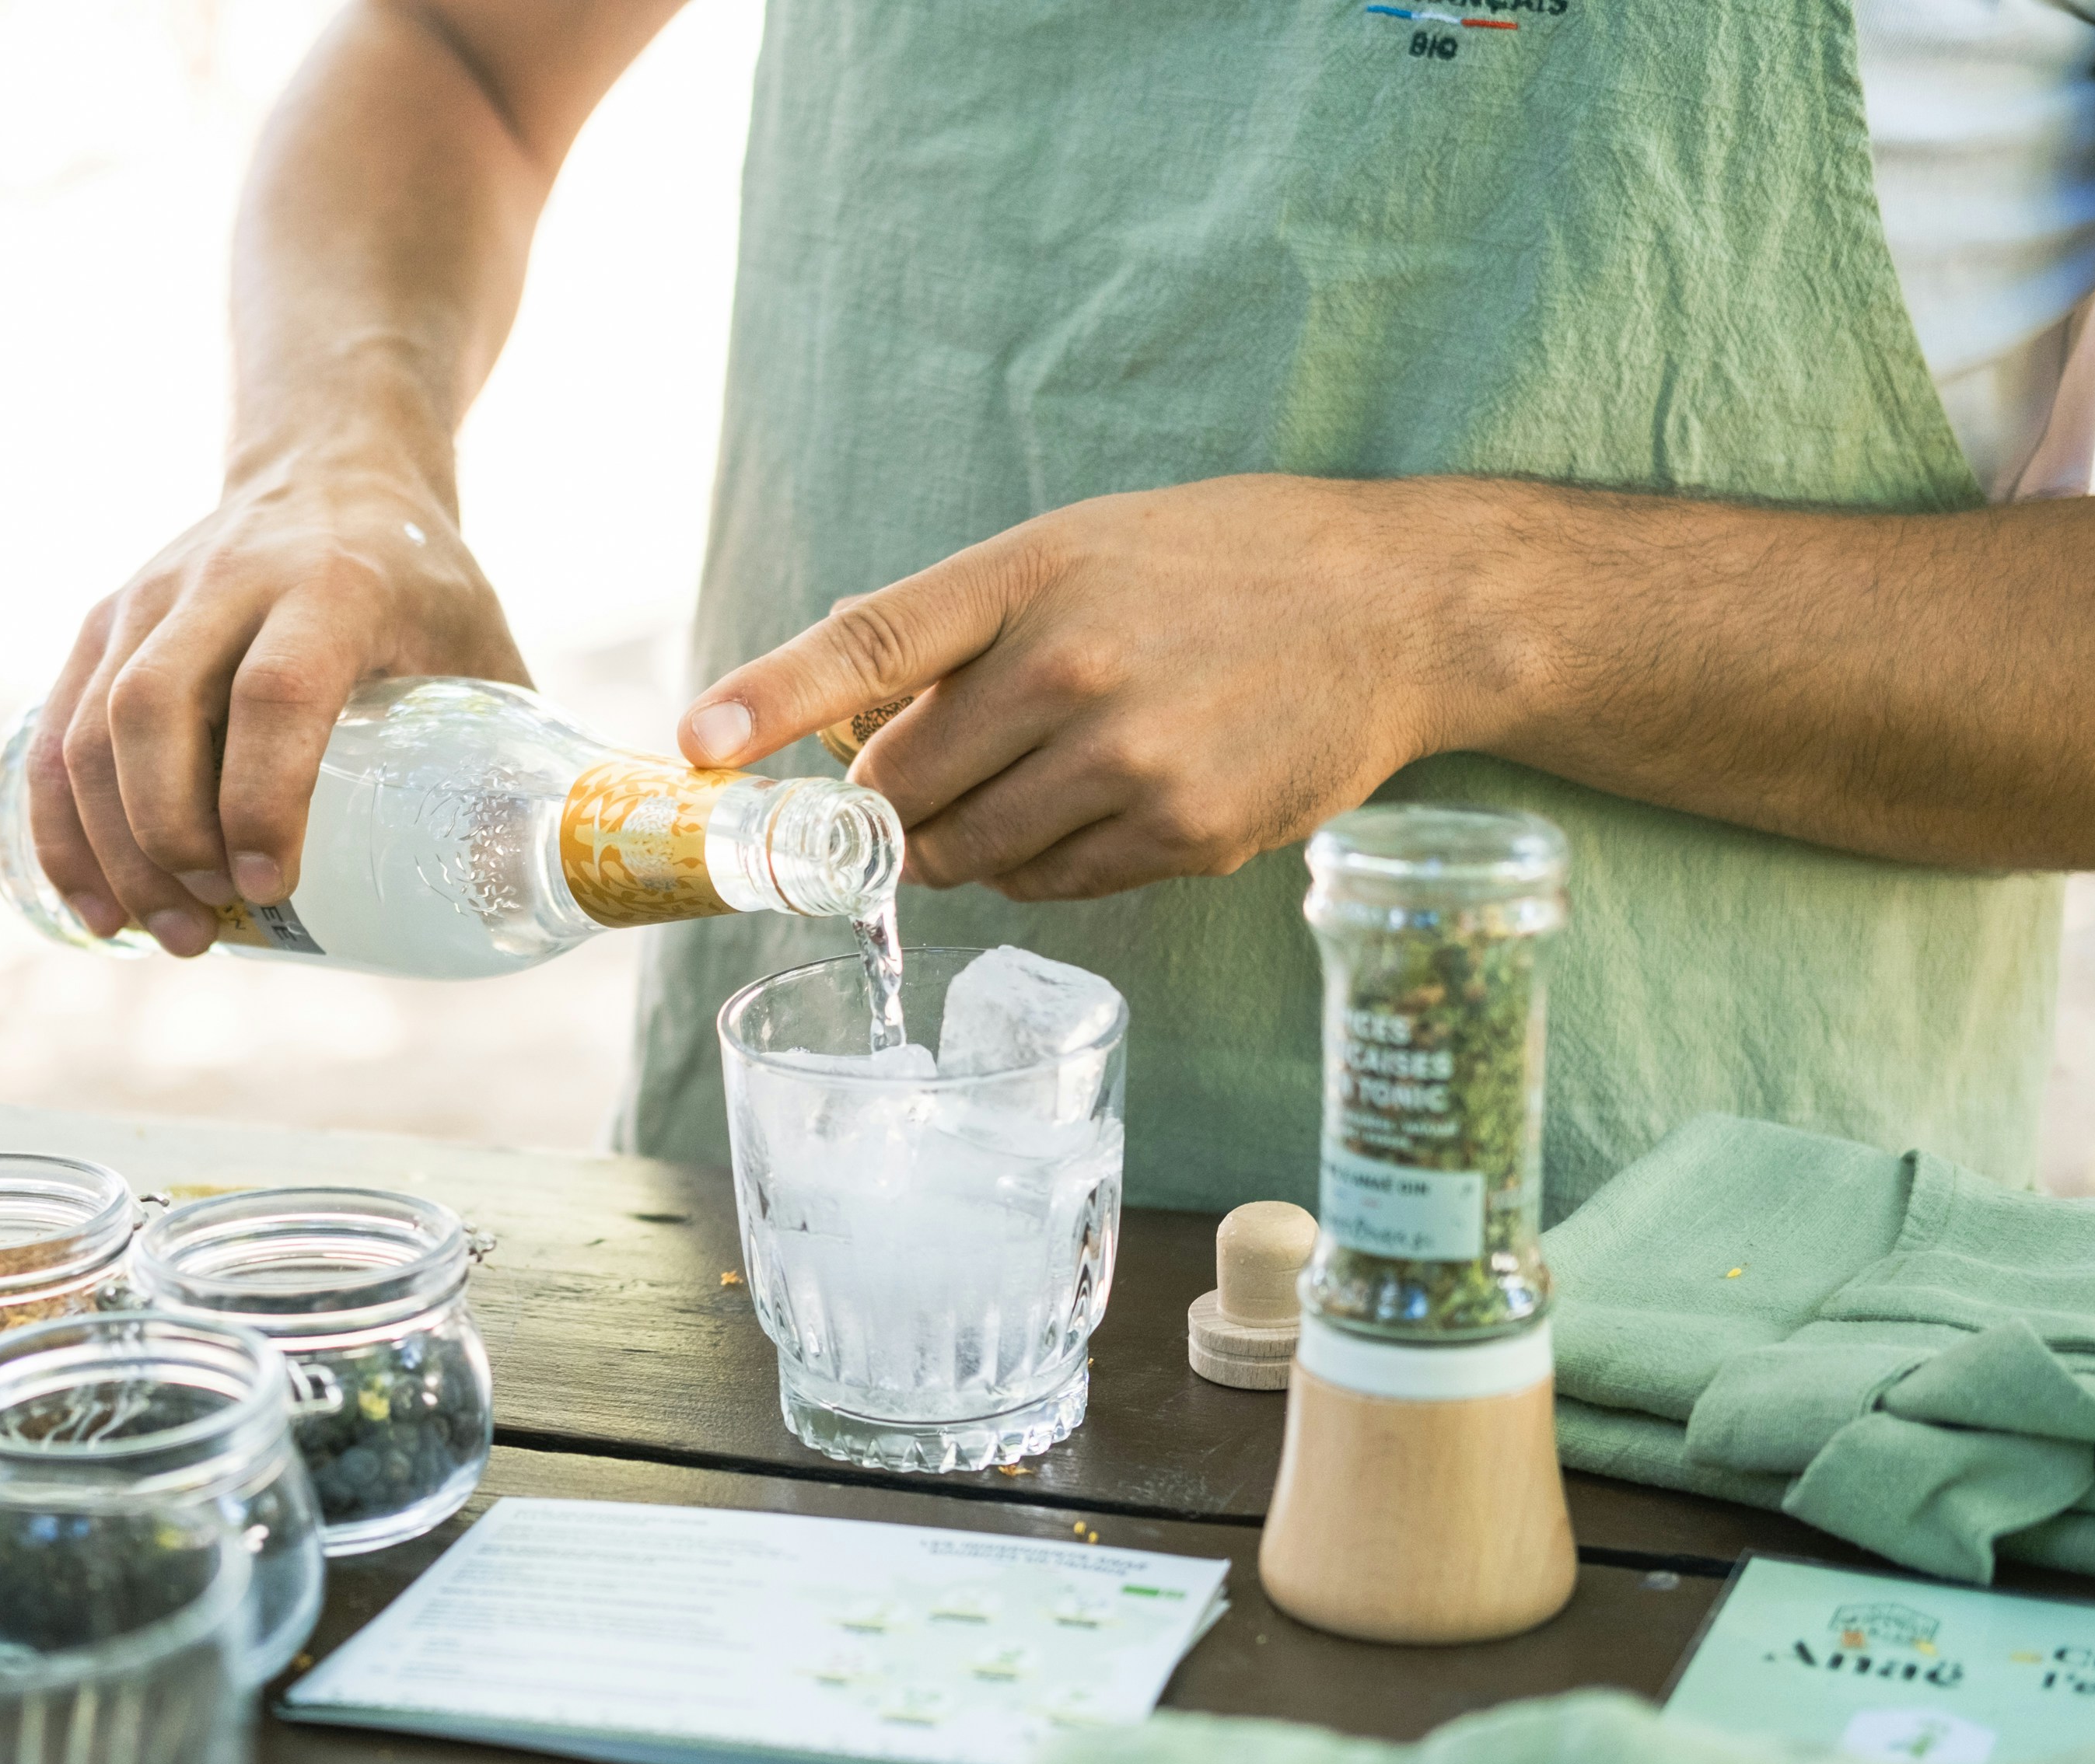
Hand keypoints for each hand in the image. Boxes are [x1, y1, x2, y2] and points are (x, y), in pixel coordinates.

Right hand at [31, 454, 527, 952]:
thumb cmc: (425, 582)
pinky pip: (56, 729)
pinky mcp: (105, 622)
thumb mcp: (485, 647)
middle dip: (168, 838)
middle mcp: (227, 579)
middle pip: (157, 711)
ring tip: (162, 932)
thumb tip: (572, 887)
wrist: (333, 466)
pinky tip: (95, 901)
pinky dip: (62, 826)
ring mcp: (151, 596)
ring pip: (92, 725)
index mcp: (333, 583)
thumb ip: (521, 757)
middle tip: (208, 929)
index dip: (260, 798)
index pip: (274, 693)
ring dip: (112, 847)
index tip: (269, 890)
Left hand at [677, 476, 1496, 899]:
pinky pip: (1049, 885)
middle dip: (888, 798)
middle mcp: (1072, 671)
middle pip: (899, 789)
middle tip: (931, 769)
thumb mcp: (1078, 548)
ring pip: (964, 854)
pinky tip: (1101, 801)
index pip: (870, 643)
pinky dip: (1043, 861)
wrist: (1398, 609)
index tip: (696, 747)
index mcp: (1031, 578)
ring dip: (962, 838)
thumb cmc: (1221, 566)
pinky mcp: (1181, 838)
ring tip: (1036, 775)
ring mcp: (1128, 764)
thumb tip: (838, 712)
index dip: (771, 701)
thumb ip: (957, 626)